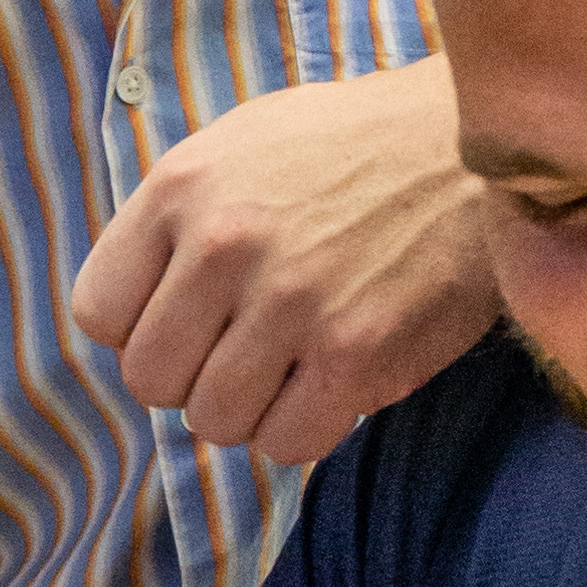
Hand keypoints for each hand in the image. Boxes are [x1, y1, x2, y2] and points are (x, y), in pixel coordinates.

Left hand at [68, 59, 497, 463]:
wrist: (488, 143)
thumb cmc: (361, 146)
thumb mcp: (245, 143)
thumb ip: (180, 219)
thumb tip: (136, 310)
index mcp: (182, 188)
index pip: (98, 315)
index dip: (142, 330)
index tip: (190, 321)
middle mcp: (224, 246)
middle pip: (151, 381)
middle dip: (194, 377)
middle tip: (247, 350)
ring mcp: (290, 304)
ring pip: (214, 422)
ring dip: (252, 408)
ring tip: (295, 364)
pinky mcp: (356, 354)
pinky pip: (285, 444)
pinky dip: (305, 428)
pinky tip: (334, 384)